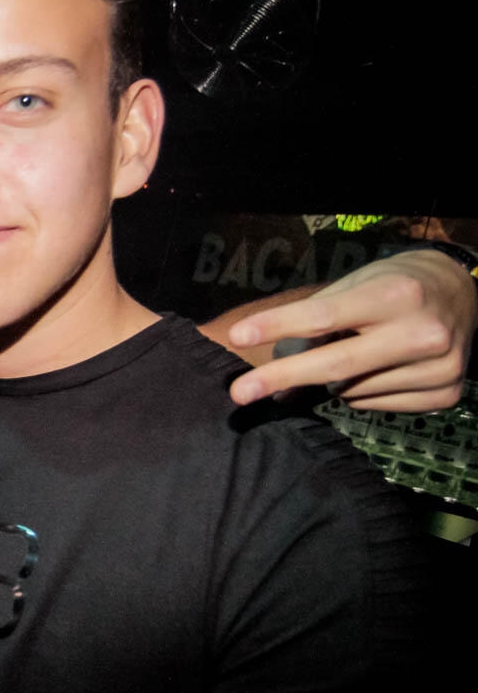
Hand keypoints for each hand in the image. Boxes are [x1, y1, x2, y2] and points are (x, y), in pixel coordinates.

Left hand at [227, 250, 475, 410]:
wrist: (461, 293)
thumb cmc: (393, 286)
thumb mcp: (355, 287)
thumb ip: (314, 326)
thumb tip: (274, 380)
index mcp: (395, 295)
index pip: (324, 315)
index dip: (277, 325)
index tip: (238, 336)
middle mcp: (422, 331)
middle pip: (336, 365)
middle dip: (283, 378)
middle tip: (240, 393)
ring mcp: (439, 366)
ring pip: (352, 391)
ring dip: (334, 381)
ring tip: (357, 351)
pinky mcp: (446, 392)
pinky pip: (375, 406)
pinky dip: (361, 393)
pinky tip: (379, 369)